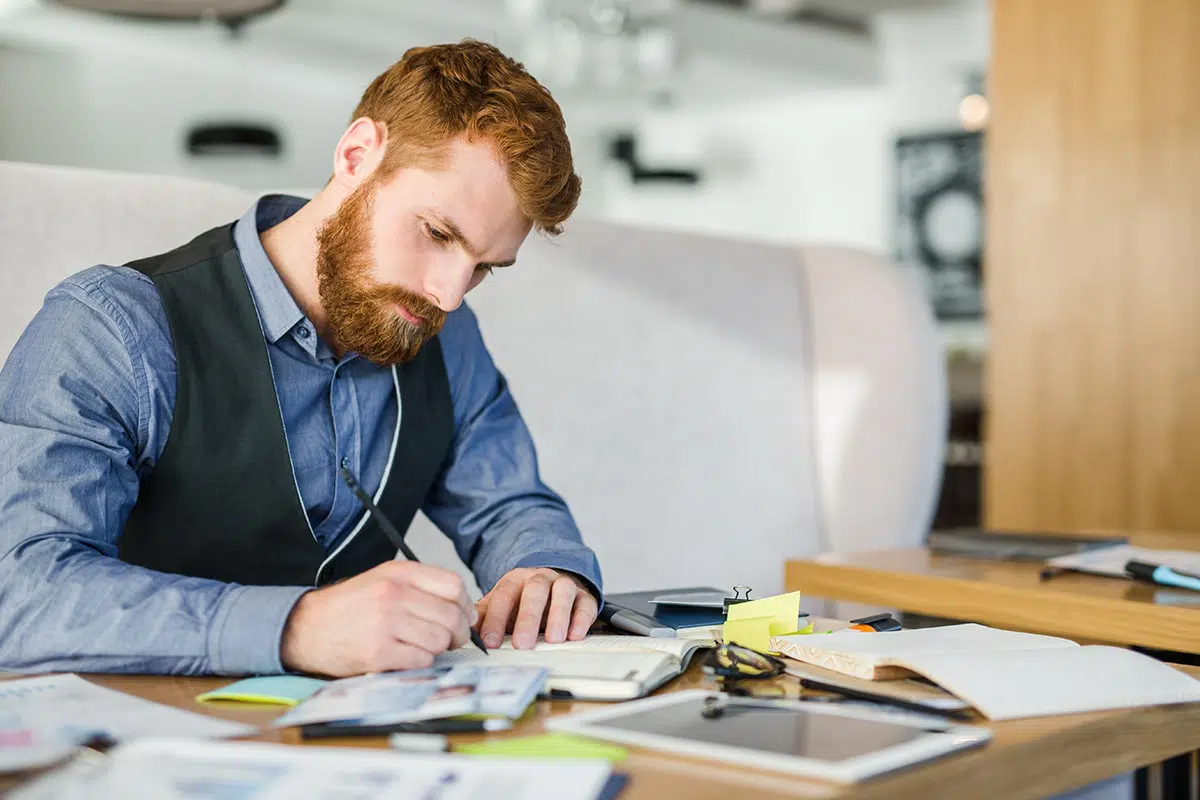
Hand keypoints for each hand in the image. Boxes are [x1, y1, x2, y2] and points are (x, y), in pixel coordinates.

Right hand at [280, 561, 474, 676]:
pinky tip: (404, 657)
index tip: (463, 616)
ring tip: (419, 646)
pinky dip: (419, 662)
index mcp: (399, 574)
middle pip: (452, 616)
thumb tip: (463, 609)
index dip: (465, 605)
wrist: (304, 627)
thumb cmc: (348, 607)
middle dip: (457, 633)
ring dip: (436, 649)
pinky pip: (422, 661)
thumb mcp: (382, 580)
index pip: (454, 585)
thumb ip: (421, 587)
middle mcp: (394, 595)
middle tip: (448, 640)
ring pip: (440, 640)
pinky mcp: (378, 653)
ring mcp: (386, 624)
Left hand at [475, 568, 597, 649]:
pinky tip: (575, 635)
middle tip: (523, 644)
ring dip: (559, 615)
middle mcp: (541, 578)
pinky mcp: (584, 596)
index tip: (491, 642)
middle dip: (528, 618)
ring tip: (554, 639)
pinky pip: (585, 603)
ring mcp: (564, 585)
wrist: (551, 585)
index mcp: (516, 580)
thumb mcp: (500, 606)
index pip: (504, 594)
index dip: (497, 618)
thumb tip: (465, 633)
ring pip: (563, 591)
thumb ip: (484, 617)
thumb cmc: (522, 602)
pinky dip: (581, 619)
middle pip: (535, 591)